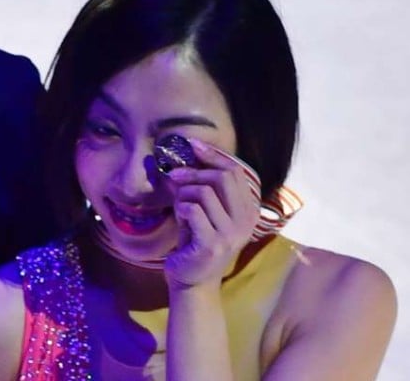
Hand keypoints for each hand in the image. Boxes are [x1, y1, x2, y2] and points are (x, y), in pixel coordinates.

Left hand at [163, 139, 259, 289]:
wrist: (192, 280)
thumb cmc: (196, 239)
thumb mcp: (203, 208)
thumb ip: (201, 185)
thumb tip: (186, 155)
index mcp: (249, 209)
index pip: (236, 170)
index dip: (214, 154)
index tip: (191, 144)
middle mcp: (246, 221)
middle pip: (222, 177)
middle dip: (193, 172)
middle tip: (173, 177)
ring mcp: (231, 234)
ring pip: (203, 192)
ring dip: (183, 195)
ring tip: (180, 208)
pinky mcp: (212, 244)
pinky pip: (192, 210)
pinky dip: (180, 209)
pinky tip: (180, 220)